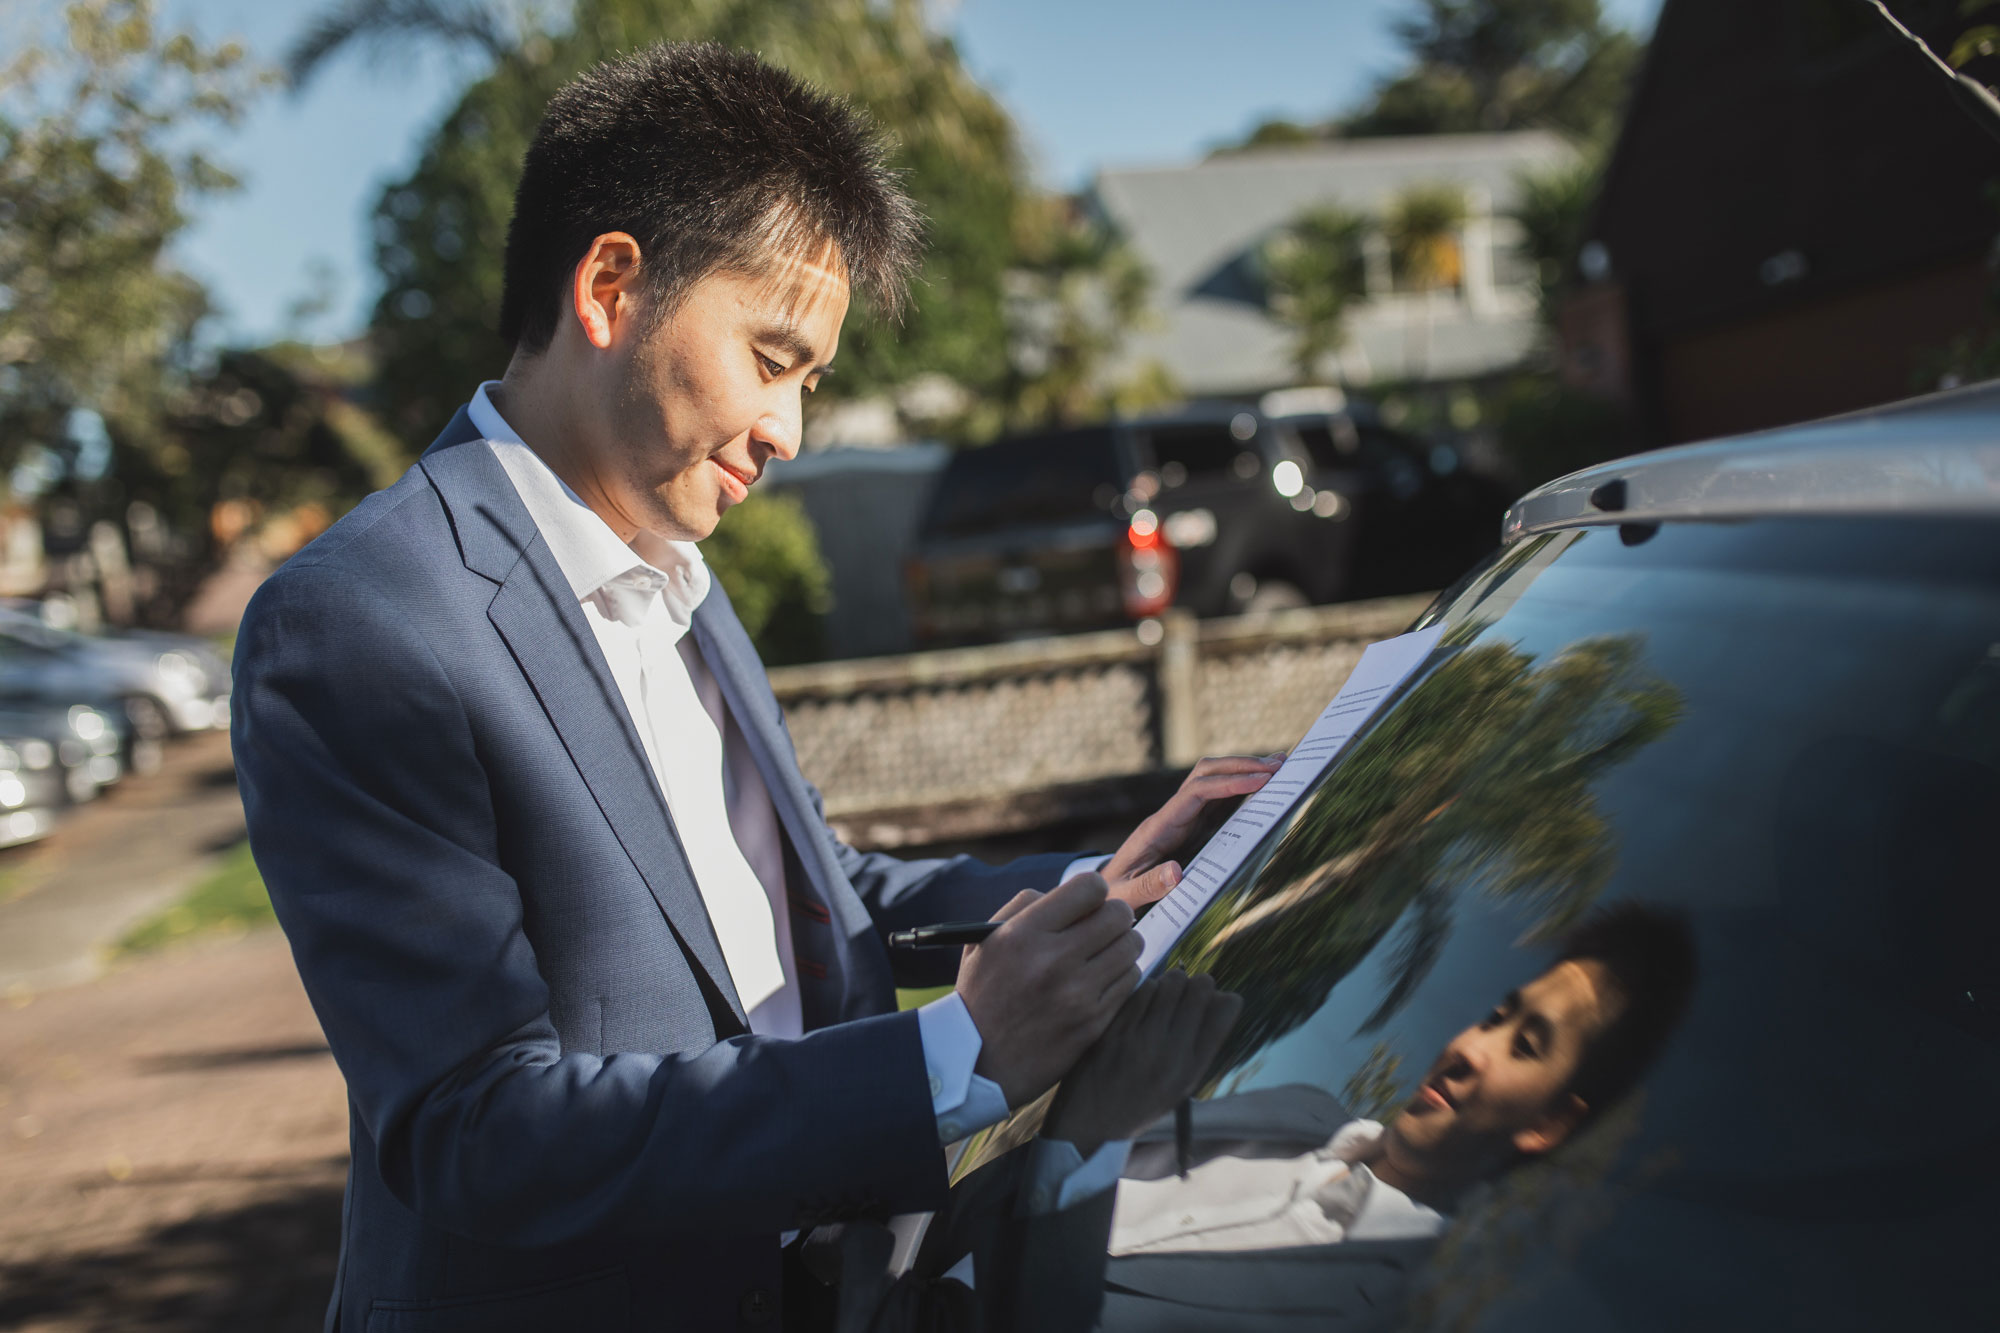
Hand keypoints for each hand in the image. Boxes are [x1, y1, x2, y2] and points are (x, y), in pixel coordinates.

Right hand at [958, 872, 1142, 1109]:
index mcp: (1023, 934)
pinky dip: (1121, 975)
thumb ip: (1026, 905)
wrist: (978, 1064)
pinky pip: (1131, 980)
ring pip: (1131, 946)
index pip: (1089, 887)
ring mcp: (1076, 994)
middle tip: (1103, 927)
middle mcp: (1052, 961)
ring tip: (1102, 955)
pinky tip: (1100, 981)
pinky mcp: (1093, 1022)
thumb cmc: (983, 994)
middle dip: (1114, 915)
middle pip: (1119, 914)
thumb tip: (1074, 894)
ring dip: (1121, 945)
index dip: (1094, 891)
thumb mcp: (986, 940)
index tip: (1087, 904)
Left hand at [1045, 970, 1242, 1156]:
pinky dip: (1147, 990)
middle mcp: (1171, 1054)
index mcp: (1192, 1070)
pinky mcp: (1114, 1029)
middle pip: (1199, 990)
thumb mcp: (1180, 1086)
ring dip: (1171, 983)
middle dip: (1198, 984)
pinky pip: (1141, 992)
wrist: (1089, 1124)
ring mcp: (1141, 1040)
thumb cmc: (1140, 1103)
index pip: (1224, 1012)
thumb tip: (1222, 997)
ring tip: (1167, 994)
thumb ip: (1201, 1046)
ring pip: (1170, 984)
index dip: (1224, 999)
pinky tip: (1144, 1000)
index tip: (1216, 999)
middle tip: (1190, 988)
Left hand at [1102, 755, 1283, 909]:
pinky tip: (1264, 789)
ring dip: (1243, 771)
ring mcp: (1181, 819)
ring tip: (1280, 766)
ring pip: (1213, 782)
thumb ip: (1149, 886)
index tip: (1260, 782)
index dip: (1228, 784)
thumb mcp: (1126, 895)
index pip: (1196, 793)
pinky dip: (1241, 792)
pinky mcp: (1190, 828)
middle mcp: (1171, 815)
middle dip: (1241, 766)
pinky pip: (1217, 803)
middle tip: (1279, 765)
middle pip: (1206, 774)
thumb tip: (1178, 873)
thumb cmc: (1114, 893)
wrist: (1105, 890)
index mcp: (1158, 827)